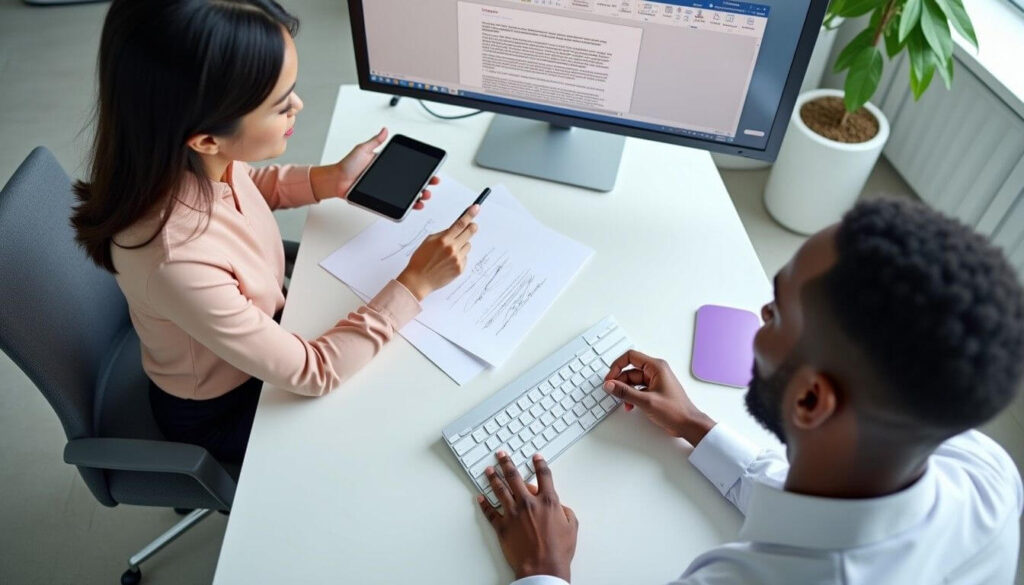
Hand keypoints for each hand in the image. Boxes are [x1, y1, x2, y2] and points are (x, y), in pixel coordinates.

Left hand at [310, 127, 436, 208]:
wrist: (336, 181)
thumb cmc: (346, 166)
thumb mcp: (362, 150)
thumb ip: (375, 141)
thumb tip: (384, 130)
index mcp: (387, 166)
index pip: (409, 168)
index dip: (421, 170)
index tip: (431, 170)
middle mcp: (388, 179)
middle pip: (412, 183)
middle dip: (425, 184)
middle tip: (431, 184)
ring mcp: (386, 191)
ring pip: (407, 195)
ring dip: (419, 196)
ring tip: (424, 195)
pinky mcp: (382, 200)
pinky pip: (397, 205)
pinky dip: (407, 207)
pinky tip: (415, 206)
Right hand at [395, 205, 478, 299]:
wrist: (419, 280)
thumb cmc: (421, 260)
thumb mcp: (428, 241)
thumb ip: (443, 234)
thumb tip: (455, 228)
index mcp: (444, 240)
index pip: (460, 224)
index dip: (469, 214)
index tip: (476, 208)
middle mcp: (452, 249)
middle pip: (469, 233)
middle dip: (472, 227)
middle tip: (473, 225)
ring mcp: (458, 260)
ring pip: (468, 246)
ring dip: (462, 245)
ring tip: (450, 252)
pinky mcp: (460, 269)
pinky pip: (465, 257)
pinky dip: (460, 257)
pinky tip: (448, 262)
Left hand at [477, 452, 577, 581]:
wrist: (542, 567)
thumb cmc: (558, 551)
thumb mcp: (572, 527)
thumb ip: (565, 511)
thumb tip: (559, 506)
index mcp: (547, 502)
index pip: (543, 475)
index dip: (540, 463)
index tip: (536, 457)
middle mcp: (528, 503)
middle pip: (515, 477)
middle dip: (507, 463)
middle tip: (502, 455)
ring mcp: (513, 514)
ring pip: (500, 490)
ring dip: (493, 478)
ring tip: (489, 470)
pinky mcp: (502, 526)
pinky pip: (490, 512)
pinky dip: (484, 504)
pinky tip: (480, 497)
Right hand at [603, 350, 715, 445]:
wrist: (688, 425)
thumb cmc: (676, 411)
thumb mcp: (646, 401)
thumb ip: (625, 392)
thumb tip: (610, 385)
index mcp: (656, 367)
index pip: (631, 357)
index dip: (617, 366)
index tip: (610, 377)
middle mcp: (655, 371)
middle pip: (630, 371)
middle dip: (620, 382)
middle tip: (612, 391)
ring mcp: (655, 381)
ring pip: (632, 381)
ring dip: (626, 391)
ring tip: (623, 401)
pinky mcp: (654, 391)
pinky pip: (637, 389)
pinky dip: (632, 396)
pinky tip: (630, 406)